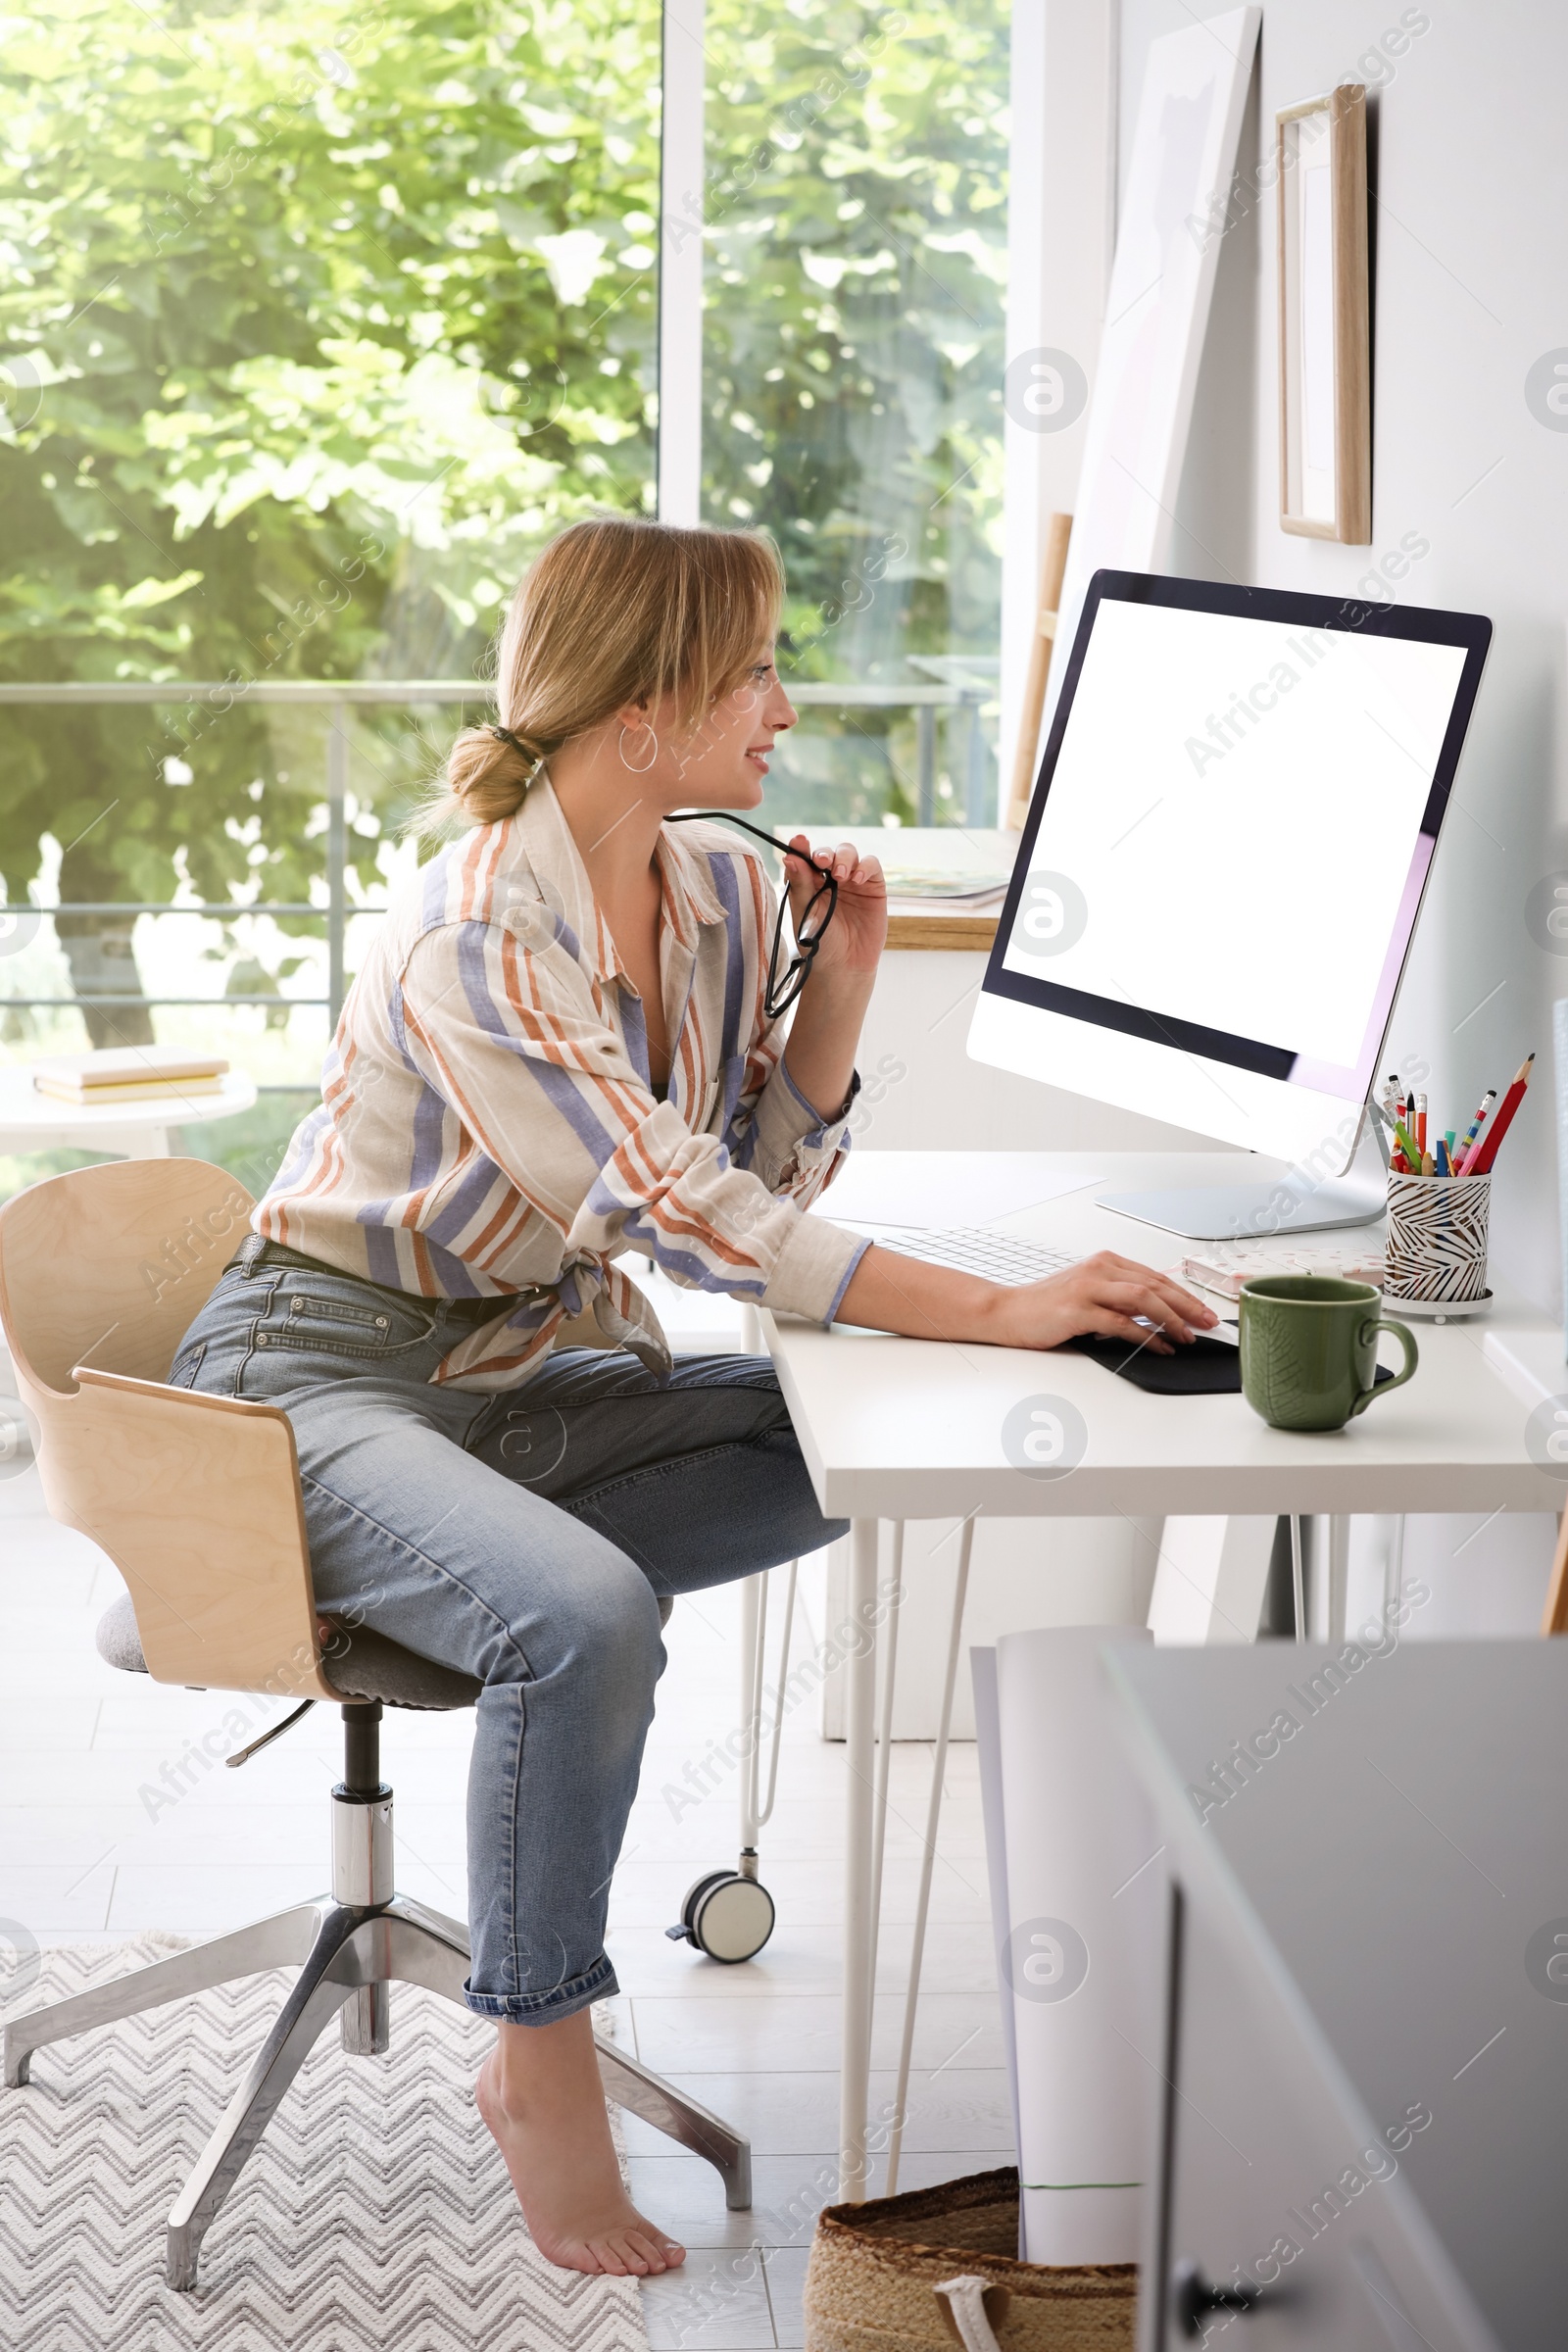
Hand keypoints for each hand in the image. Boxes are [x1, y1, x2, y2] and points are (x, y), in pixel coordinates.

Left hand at [782, 835, 886, 979]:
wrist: (843, 967)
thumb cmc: (819, 944)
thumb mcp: (805, 913)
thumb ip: (799, 884)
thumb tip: (789, 857)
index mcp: (808, 882)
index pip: (804, 857)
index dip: (801, 847)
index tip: (798, 842)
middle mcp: (829, 878)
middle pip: (829, 852)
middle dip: (825, 853)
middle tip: (822, 862)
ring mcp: (852, 881)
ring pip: (849, 853)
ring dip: (844, 858)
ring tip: (840, 875)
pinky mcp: (873, 887)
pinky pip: (871, 866)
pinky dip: (865, 867)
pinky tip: (858, 879)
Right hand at [838, 1245, 1219, 1351]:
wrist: (1006, 1312)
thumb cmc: (1046, 1307)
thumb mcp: (1088, 1295)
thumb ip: (1119, 1299)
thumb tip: (1159, 1316)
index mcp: (1105, 1262)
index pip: (1155, 1276)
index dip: (1185, 1295)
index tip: (1204, 1312)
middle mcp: (1099, 1269)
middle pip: (1155, 1284)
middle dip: (1188, 1305)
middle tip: (1208, 1324)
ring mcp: (1087, 1287)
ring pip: (1143, 1298)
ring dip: (1171, 1318)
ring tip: (1188, 1336)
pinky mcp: (1077, 1310)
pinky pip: (1121, 1322)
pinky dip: (1145, 1335)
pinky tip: (1159, 1346)